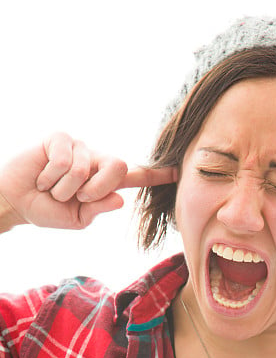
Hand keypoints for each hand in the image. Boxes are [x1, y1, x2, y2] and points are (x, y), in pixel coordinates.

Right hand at [0, 132, 176, 229]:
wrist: (15, 202)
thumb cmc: (47, 210)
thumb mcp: (76, 219)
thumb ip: (97, 210)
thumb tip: (119, 199)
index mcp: (105, 182)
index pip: (135, 176)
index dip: (156, 176)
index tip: (178, 172)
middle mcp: (96, 160)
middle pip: (119, 166)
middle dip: (96, 189)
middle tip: (76, 198)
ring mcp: (80, 147)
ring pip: (85, 169)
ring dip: (64, 188)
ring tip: (53, 188)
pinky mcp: (60, 138)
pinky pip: (65, 159)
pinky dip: (51, 176)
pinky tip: (43, 177)